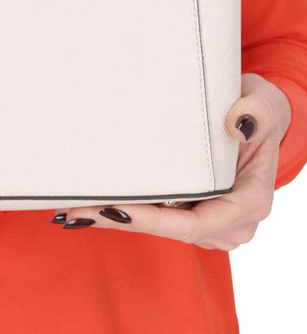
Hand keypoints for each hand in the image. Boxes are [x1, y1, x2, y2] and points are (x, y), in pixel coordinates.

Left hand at [51, 73, 291, 248]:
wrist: (255, 121)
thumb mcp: (262, 104)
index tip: (118, 210)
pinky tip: (89, 207)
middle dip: (121, 220)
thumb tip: (237, 123)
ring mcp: (211, 225)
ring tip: (72, 209)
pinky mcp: (193, 217)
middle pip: (169, 230)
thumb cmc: (257, 113)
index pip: (197, 223)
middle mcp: (232, 224)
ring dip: (116, 218)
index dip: (155, 221)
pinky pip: (157, 219)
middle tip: (76, 210)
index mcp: (250, 203)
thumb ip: (256, 112)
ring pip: (158, 227)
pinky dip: (125, 212)